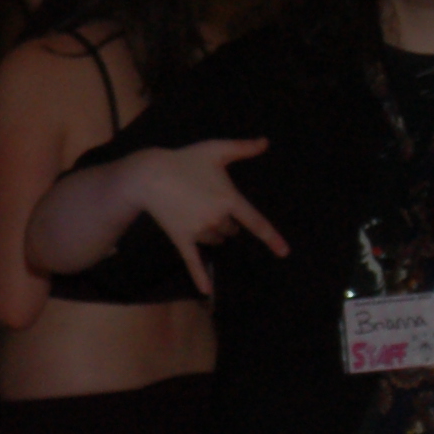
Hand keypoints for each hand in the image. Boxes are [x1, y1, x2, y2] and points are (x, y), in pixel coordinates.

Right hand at [127, 139, 289, 297]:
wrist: (149, 175)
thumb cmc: (184, 159)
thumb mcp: (215, 148)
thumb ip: (243, 147)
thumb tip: (265, 142)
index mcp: (229, 199)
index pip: (256, 222)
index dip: (272, 238)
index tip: (284, 252)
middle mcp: (217, 219)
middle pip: (232, 229)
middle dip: (227, 220)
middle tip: (207, 200)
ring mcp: (199, 231)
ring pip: (216, 239)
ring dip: (214, 232)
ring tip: (196, 211)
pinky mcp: (182, 239)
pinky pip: (194, 261)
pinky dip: (200, 277)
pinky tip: (206, 291)